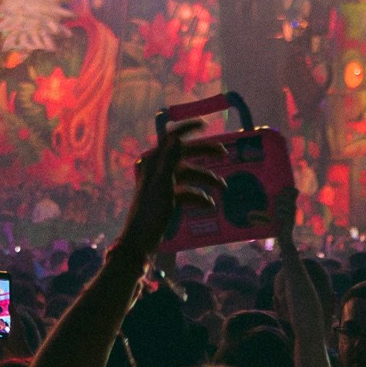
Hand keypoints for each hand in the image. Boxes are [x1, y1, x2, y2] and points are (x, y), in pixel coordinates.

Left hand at [117, 116, 218, 253]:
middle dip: (205, 154)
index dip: (187, 129)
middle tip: (224, 154)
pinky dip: (199, 197)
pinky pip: (188, 192)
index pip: (171, 138)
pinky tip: (209, 205)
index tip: (205, 125)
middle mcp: (159, 169)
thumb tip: (176, 137)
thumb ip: (169, 160)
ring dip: (206, 180)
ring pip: (190, 175)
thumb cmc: (150, 212)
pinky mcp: (168, 199)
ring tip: (223, 187)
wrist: (141, 241)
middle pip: (185, 155)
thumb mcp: (162, 185)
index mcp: (155, 162)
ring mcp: (164, 184)